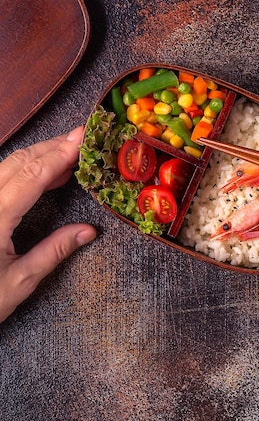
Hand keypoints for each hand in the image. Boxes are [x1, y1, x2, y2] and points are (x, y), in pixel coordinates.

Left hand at [0, 127, 95, 322]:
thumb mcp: (19, 281)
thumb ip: (54, 251)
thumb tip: (88, 231)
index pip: (32, 177)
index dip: (58, 156)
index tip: (82, 140)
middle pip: (19, 162)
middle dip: (52, 147)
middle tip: (81, 138)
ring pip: (8, 165)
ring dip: (39, 155)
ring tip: (68, 154)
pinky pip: (1, 176)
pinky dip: (25, 169)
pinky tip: (44, 175)